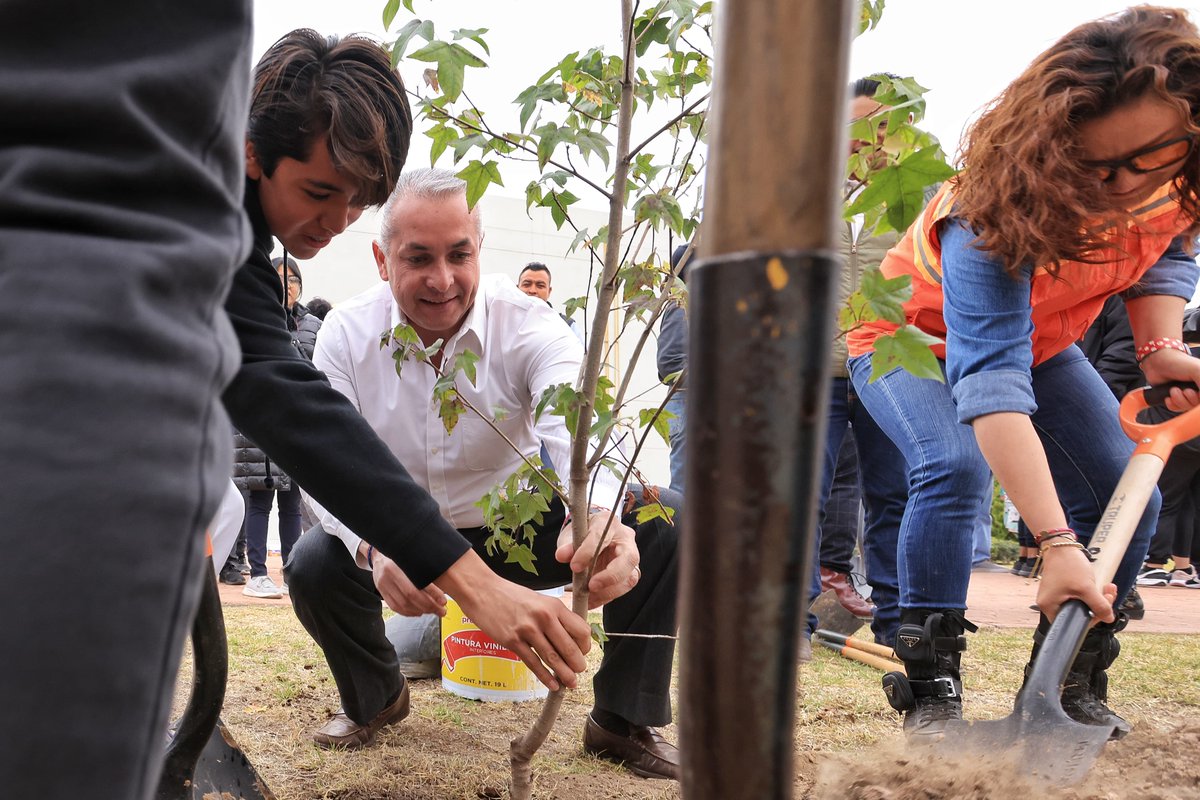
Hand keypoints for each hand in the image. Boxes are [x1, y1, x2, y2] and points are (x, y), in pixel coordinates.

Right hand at [371, 551, 447, 616]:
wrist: (378, 555)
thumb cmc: (399, 555)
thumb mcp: (410, 557)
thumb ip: (422, 569)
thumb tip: (442, 584)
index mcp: (396, 565)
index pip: (416, 584)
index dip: (432, 594)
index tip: (443, 600)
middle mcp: (388, 576)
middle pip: (410, 597)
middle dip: (429, 606)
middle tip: (441, 610)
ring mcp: (383, 586)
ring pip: (403, 605)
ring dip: (421, 610)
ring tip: (433, 611)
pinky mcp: (382, 593)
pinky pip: (396, 607)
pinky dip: (409, 612)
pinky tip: (419, 612)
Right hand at [437, 550, 590, 690]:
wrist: (482, 590)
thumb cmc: (511, 595)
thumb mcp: (539, 600)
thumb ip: (554, 617)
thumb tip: (570, 639)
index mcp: (553, 606)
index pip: (580, 630)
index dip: (585, 646)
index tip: (583, 653)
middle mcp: (544, 617)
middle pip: (569, 647)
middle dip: (577, 664)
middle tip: (579, 672)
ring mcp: (527, 630)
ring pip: (552, 658)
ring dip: (564, 674)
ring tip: (571, 683)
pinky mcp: (512, 641)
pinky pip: (533, 663)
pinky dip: (545, 677)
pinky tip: (552, 684)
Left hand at [556, 508, 639, 607]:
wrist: (591, 538)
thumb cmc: (582, 535)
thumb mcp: (571, 535)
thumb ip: (567, 545)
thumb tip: (561, 556)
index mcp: (608, 522)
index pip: (601, 535)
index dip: (588, 551)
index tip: (574, 566)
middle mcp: (626, 539)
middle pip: (629, 558)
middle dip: (611, 575)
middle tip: (591, 586)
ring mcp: (631, 557)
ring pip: (630, 576)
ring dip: (609, 591)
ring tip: (589, 598)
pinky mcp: (630, 573)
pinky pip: (623, 588)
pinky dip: (606, 597)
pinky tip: (591, 601)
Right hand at [1034, 545, 1115, 623]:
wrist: (1061, 546)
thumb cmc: (1068, 565)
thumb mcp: (1086, 588)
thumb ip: (1099, 606)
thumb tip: (1109, 619)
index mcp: (1050, 608)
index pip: (1074, 624)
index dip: (1092, 619)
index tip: (1104, 608)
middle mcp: (1050, 604)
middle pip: (1079, 614)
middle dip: (1098, 606)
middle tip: (1109, 595)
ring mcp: (1055, 597)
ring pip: (1081, 605)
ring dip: (1097, 598)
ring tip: (1108, 588)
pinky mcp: (1061, 590)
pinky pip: (1078, 597)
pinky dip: (1091, 593)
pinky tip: (1101, 585)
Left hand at [1139, 349, 1199, 412]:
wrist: (1157, 362)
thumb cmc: (1179, 363)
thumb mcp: (1197, 371)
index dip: (1198, 398)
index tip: (1192, 392)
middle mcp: (1198, 389)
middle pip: (1196, 405)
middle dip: (1188, 399)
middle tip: (1184, 391)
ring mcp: (1187, 394)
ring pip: (1187, 407)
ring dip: (1178, 400)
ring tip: (1173, 390)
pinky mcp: (1175, 398)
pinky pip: (1176, 409)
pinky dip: (1172, 404)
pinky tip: (1168, 397)